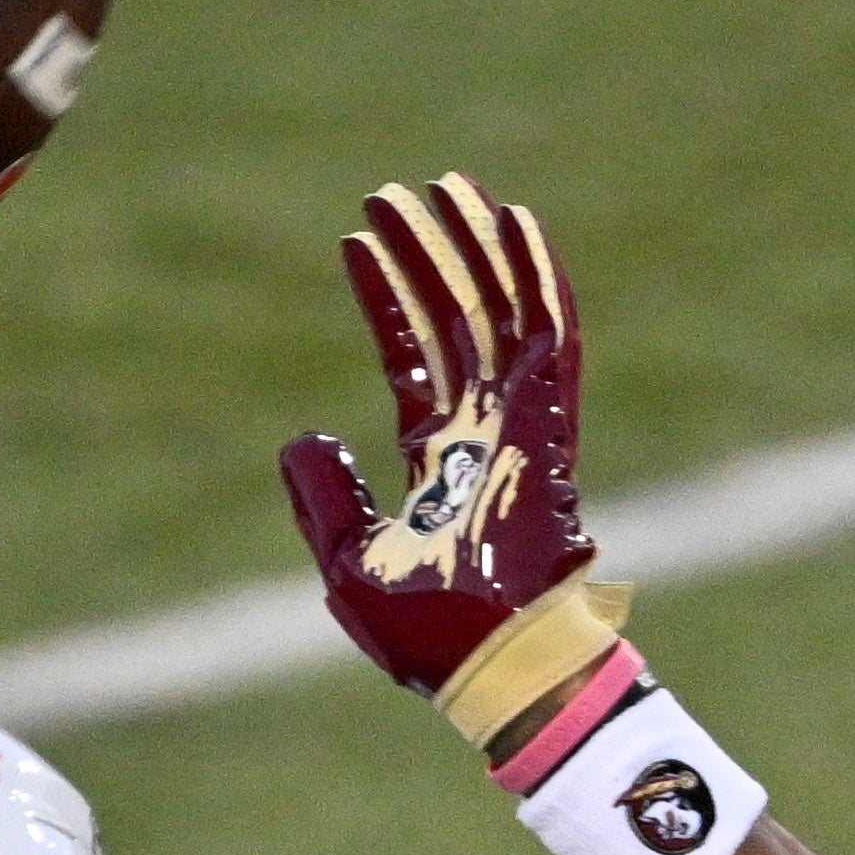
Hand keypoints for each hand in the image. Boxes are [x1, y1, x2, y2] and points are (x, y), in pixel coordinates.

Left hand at [277, 175, 599, 707]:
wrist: (496, 669)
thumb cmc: (428, 637)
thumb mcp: (349, 566)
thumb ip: (327, 499)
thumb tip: (304, 439)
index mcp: (441, 461)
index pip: (412, 357)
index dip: (386, 298)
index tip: (356, 242)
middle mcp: (485, 432)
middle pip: (458, 318)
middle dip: (430, 252)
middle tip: (400, 190)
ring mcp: (521, 427)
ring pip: (499, 311)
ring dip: (473, 247)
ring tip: (445, 185)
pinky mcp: (550, 430)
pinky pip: (549, 340)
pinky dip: (535, 280)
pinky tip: (514, 224)